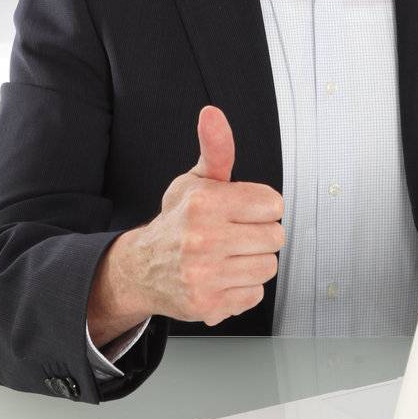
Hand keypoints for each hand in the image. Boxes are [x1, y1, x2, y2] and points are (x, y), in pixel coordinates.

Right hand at [127, 105, 284, 326]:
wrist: (142, 268)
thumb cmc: (177, 221)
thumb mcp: (196, 180)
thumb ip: (216, 148)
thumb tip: (212, 113)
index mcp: (204, 203)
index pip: (273, 204)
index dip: (261, 206)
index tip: (243, 210)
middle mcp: (203, 239)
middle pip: (275, 237)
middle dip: (260, 234)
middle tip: (235, 233)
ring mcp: (205, 275)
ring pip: (268, 267)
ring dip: (253, 261)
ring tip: (228, 255)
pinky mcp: (208, 305)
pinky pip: (254, 294)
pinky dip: (242, 287)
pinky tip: (222, 276)